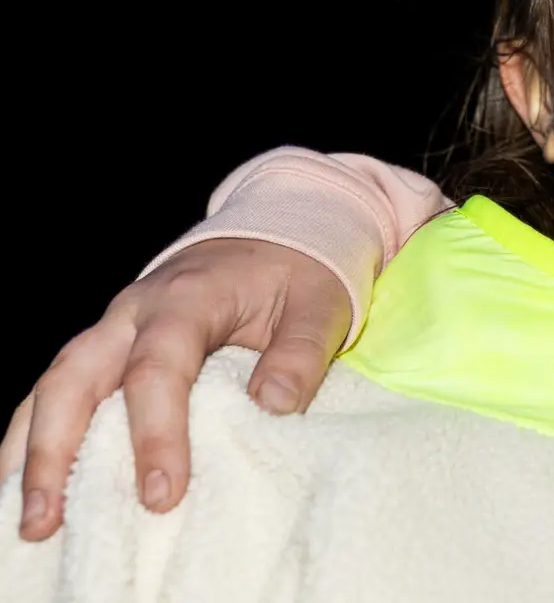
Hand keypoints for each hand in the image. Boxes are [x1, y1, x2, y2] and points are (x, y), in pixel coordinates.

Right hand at [1, 239, 348, 540]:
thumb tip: (274, 406)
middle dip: (54, 453)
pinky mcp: (106, 350)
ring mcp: (111, 331)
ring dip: (31, 454)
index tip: (162, 495)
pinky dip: (36, 440)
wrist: (274, 235)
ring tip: (30, 524)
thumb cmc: (295, 276)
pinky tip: (30, 490)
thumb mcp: (318, 306)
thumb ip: (301, 354)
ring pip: (51, 388)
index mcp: (187, 299)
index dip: (155, 433)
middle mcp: (133, 313)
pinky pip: (56, 394)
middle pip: (73, 379)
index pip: (158, 368)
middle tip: (48, 522)